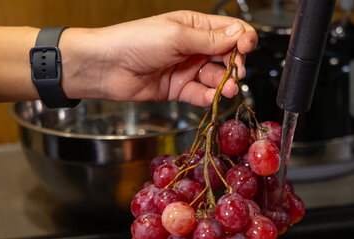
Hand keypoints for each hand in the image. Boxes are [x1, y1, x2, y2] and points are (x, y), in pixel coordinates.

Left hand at [60, 11, 257, 106]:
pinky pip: (200, 94)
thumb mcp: (177, 36)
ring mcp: (187, 68)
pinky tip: (212, 98)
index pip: (230, 30)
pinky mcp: (179, 89)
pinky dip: (209, 97)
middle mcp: (194, 47)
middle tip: (236, 72)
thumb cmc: (135, 41)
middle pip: (227, 56)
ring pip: (216, 77)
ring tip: (228, 89)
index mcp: (195, 26)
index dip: (243, 39)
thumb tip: (240, 35)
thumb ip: (210, 39)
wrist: (107, 66)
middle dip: (235, 64)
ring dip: (225, 84)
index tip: (247, 48)